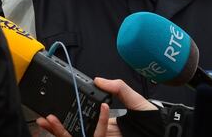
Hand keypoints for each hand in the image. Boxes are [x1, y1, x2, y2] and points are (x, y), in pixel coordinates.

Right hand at [36, 77, 156, 136]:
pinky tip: (77, 125)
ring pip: (78, 136)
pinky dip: (84, 131)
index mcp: (107, 120)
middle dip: (58, 124)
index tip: (58, 102)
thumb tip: (98, 80)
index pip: (84, 114)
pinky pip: (91, 136)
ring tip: (50, 122)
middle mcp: (103, 131)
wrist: (166, 133)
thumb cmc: (153, 120)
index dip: (69, 110)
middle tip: (45, 117)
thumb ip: (118, 88)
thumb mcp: (134, 99)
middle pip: (76, 128)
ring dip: (61, 130)